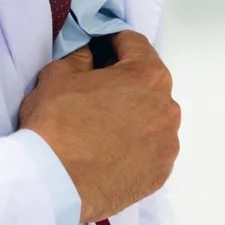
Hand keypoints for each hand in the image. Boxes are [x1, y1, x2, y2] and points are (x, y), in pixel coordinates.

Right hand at [18, 31, 180, 221]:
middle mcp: (168, 108)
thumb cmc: (56, 123)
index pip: (134, 44)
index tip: (97, 48)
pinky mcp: (161, 172)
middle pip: (147, 83)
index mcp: (148, 76)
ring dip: (133, 114)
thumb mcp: (59, 74)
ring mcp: (168, 144)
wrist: (56, 183)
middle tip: (96, 90)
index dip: (111, 41)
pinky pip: (151, 149)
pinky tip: (111, 150)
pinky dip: (135, 145)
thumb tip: (91, 54)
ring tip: (102, 126)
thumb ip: (82, 56)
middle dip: (124, 81)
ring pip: (152, 118)